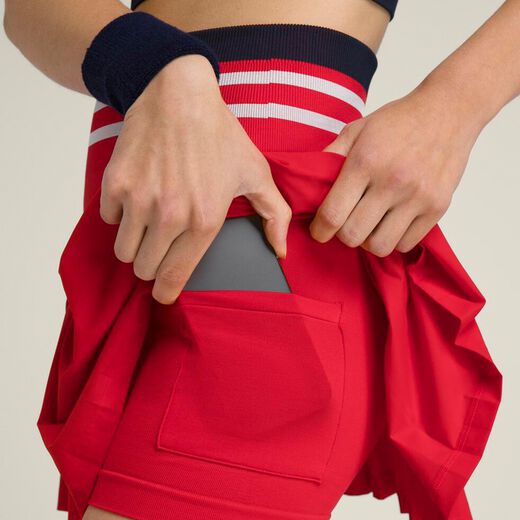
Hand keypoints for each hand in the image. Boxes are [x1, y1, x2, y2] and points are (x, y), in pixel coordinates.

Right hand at [99, 54, 291, 303]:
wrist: (180, 96)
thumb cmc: (221, 136)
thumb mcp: (256, 173)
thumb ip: (274, 216)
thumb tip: (281, 252)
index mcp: (204, 221)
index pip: (173, 278)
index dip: (166, 292)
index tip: (163, 294)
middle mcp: (169, 216)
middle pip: (144, 269)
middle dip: (152, 264)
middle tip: (161, 247)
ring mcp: (139, 200)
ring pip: (123, 251)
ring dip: (135, 244)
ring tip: (149, 225)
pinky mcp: (115, 184)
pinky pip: (109, 220)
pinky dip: (120, 215)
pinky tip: (137, 197)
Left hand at [309, 81, 481, 256]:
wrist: (448, 110)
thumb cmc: (398, 122)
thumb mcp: (356, 130)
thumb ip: (329, 158)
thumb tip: (306, 185)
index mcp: (365, 162)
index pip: (332, 214)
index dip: (320, 230)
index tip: (319, 230)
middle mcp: (392, 182)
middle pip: (353, 236)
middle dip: (342, 234)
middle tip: (345, 223)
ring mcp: (418, 197)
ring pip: (380, 246)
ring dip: (368, 240)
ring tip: (369, 224)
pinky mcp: (438, 207)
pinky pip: (406, 244)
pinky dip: (394, 239)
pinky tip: (391, 222)